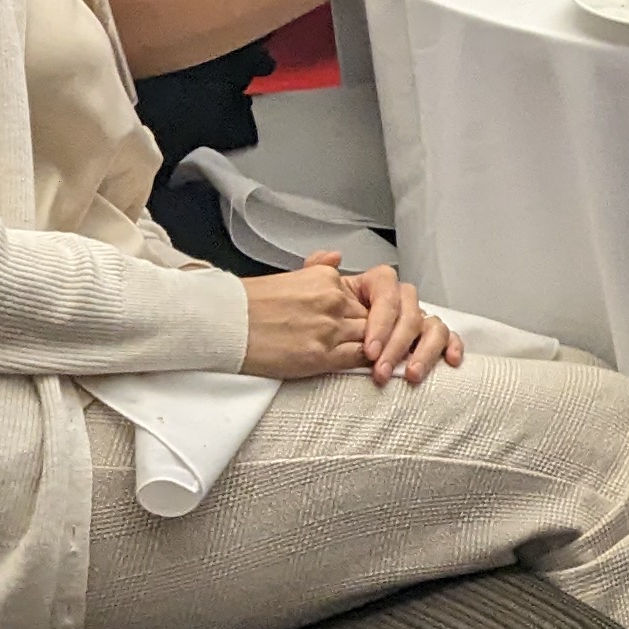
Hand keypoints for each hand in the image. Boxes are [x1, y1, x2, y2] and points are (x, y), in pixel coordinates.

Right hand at [237, 251, 461, 383]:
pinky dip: (371, 365)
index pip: (373, 295)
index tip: (390, 327)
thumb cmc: (250, 304)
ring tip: (396, 364)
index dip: (384, 315)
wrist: (223, 323)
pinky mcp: (319, 354)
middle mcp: (333, 298)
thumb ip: (318, 267)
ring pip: (375, 339)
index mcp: (327, 277)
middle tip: (405, 349)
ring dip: (386, 353)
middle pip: (380, 317)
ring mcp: (328, 326)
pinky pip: (358, 359)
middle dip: (392, 334)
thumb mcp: (289, 276)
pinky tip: (376, 371)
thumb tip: (336, 256)